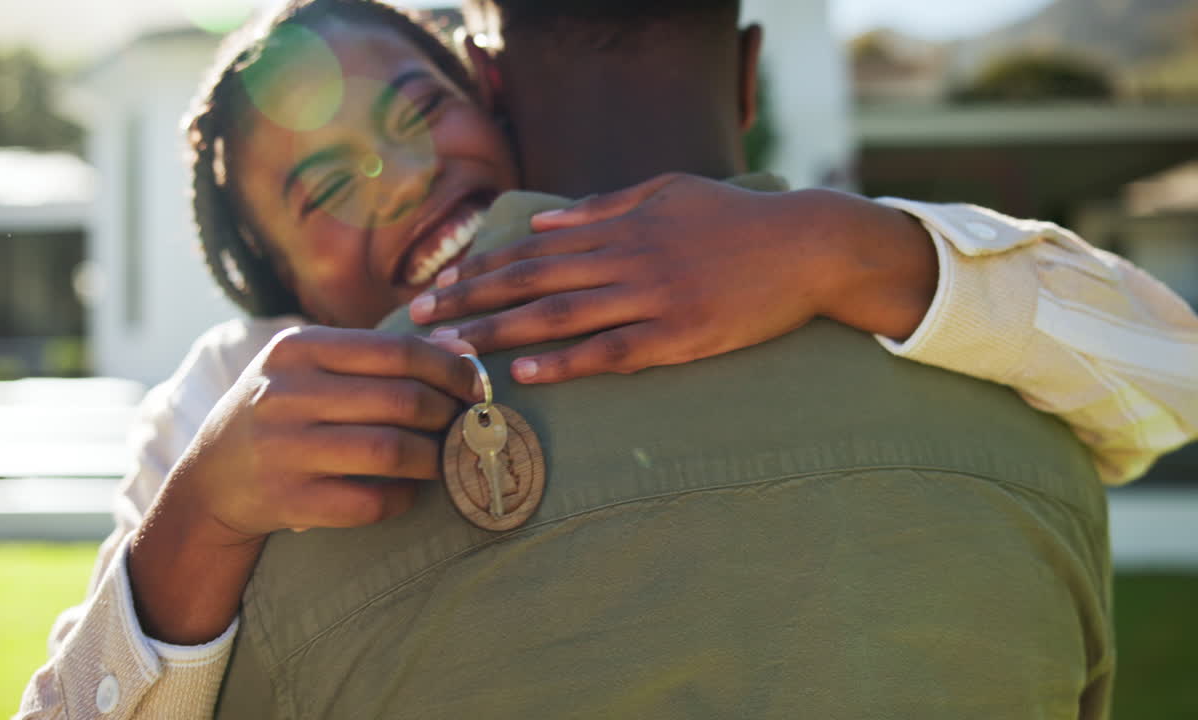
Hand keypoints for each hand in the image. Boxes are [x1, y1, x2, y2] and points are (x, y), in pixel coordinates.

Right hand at [165, 326, 480, 540]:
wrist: (210, 479)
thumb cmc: (282, 411)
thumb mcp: (313, 368)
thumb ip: (381, 356)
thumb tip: (463, 348)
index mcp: (296, 348)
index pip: (398, 351)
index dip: (452, 370)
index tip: (478, 386)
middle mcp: (284, 394)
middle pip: (403, 401)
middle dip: (451, 415)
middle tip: (469, 425)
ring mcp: (283, 450)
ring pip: (392, 452)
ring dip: (437, 458)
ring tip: (450, 457)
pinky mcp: (288, 501)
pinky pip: (371, 502)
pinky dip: (404, 498)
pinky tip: (409, 491)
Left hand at [408, 173, 936, 383]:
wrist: (806, 246)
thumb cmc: (735, 218)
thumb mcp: (667, 191)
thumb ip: (602, 207)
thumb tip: (541, 225)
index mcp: (618, 227)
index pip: (531, 250)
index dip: (479, 268)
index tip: (436, 284)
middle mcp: (625, 259)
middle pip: (529, 281)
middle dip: (468, 301)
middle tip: (419, 321)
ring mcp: (651, 297)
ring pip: (559, 317)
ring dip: (498, 333)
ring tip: (452, 351)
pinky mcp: (680, 334)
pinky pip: (611, 352)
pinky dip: (564, 363)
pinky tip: (524, 374)